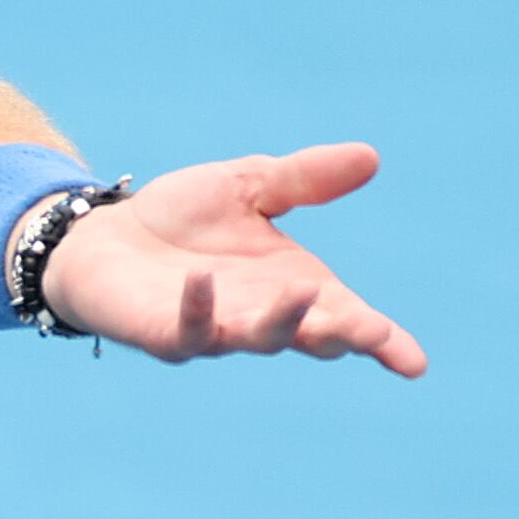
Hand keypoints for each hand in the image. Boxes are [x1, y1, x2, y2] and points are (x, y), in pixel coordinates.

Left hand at [34, 144, 426, 376]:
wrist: (105, 236)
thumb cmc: (183, 219)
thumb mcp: (249, 186)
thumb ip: (303, 179)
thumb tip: (370, 156)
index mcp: (295, 288)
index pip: (349, 320)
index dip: (383, 341)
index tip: (414, 363)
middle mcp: (262, 317)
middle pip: (313, 337)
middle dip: (341, 334)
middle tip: (369, 332)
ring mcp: (215, 331)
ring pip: (257, 338)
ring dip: (281, 321)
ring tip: (302, 294)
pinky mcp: (164, 334)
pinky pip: (187, 332)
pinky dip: (199, 308)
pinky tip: (202, 280)